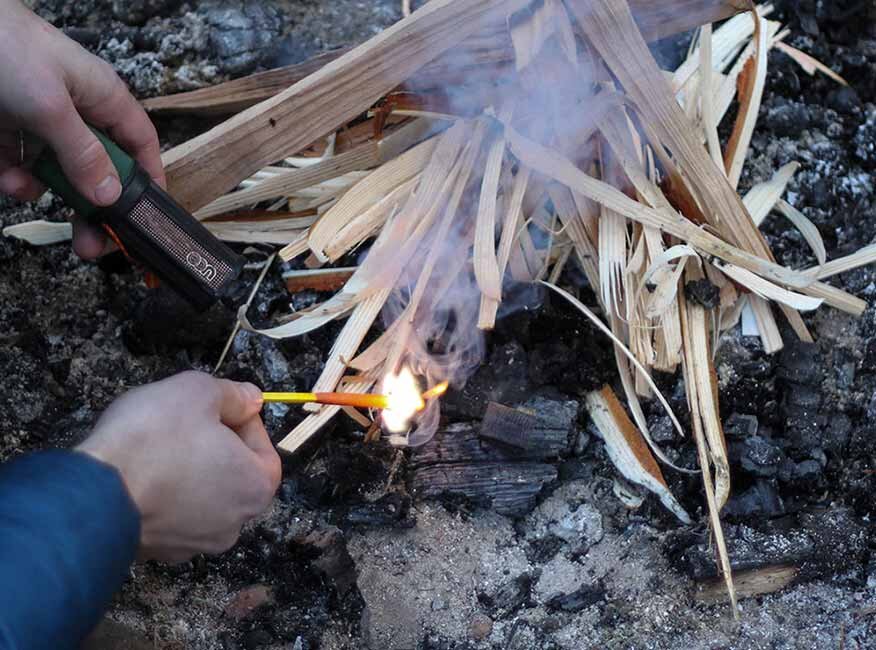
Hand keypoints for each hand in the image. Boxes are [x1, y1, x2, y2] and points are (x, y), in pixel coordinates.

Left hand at [0, 0, 164, 258]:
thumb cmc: (5, 49)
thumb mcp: (50, 107)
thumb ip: (82, 154)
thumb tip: (110, 197)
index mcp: (103, 98)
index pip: (140, 144)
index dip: (148, 179)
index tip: (148, 217)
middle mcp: (78, 112)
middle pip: (100, 169)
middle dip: (94, 205)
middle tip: (90, 244)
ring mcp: (41, 121)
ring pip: (57, 172)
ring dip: (43, 188)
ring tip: (22, 189)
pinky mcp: (8, 128)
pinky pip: (21, 166)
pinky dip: (13, 177)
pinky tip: (6, 176)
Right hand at [77, 372, 280, 563]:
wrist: (91, 493)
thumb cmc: (153, 439)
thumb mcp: (199, 392)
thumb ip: (234, 395)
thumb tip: (252, 398)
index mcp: (255, 488)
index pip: (264, 449)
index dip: (242, 421)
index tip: (219, 406)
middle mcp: (233, 524)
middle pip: (233, 474)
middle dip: (214, 445)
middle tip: (187, 422)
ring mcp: (194, 544)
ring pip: (200, 494)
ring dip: (187, 469)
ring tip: (159, 444)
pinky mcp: (157, 550)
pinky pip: (169, 513)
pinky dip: (161, 493)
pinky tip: (141, 473)